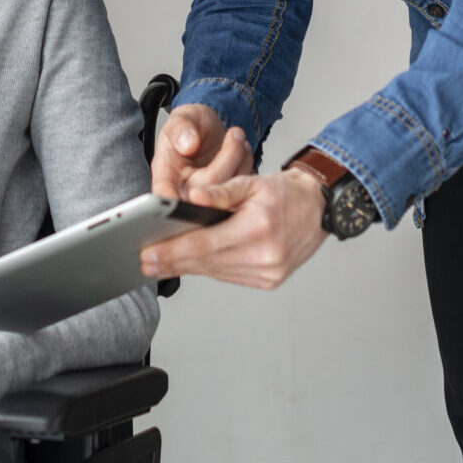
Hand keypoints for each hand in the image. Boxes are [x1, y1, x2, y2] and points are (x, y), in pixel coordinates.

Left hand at [140, 165, 327, 289]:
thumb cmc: (286, 192)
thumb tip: (193, 197)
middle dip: (172, 263)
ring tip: (160, 263)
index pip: (204, 245)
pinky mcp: (269, 280)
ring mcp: (268, 273)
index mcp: (258, 229)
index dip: (172, 251)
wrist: (319, 208)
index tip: (146, 255)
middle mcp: (264, 257)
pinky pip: (229, 276)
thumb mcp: (254, 181)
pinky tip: (191, 263)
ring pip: (216, 272)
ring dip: (188, 268)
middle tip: (143, 262)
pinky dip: (209, 268)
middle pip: (206, 263)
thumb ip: (222, 190)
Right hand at [150, 105, 252, 201]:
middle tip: (235, 133)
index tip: (184, 194)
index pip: (165, 190)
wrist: (209, 129)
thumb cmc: (191, 125)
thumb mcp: (182, 116)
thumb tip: (187, 145)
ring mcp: (207, 193)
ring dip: (240, 158)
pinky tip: (243, 148)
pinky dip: (248, 165)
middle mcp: (185, 187)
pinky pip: (243, 189)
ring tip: (238, 136)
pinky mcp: (227, 195)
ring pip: (229, 189)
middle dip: (228, 157)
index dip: (171, 197)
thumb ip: (180, 128)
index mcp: (167, 171)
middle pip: (207, 187)